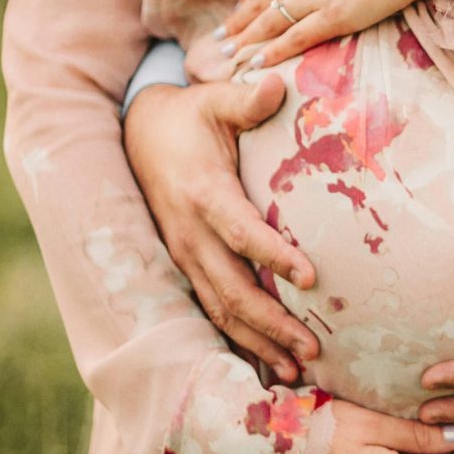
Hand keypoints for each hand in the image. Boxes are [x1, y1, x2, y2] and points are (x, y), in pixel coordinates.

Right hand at [123, 77, 320, 380]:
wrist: (139, 136)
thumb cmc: (187, 119)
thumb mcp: (212, 101)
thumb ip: (245, 99)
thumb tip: (278, 83)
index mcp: (202, 192)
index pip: (240, 230)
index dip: (272, 254)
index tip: (312, 276)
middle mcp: (189, 232)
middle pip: (231, 288)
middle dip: (272, 322)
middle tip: (314, 349)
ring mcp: (184, 254)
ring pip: (220, 308)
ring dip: (257, 341)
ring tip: (298, 370)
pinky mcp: (185, 265)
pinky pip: (211, 309)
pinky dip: (238, 338)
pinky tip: (267, 362)